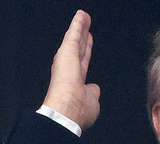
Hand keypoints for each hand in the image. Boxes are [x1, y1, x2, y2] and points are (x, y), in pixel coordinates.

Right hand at [42, 10, 100, 129]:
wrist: (66, 111)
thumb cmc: (76, 111)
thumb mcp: (91, 103)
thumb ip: (92, 93)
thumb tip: (94, 89)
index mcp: (75, 83)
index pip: (82, 64)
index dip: (86, 54)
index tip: (88, 46)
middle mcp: (71, 70)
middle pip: (79, 49)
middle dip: (83, 38)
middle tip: (85, 26)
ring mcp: (68, 60)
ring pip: (76, 40)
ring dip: (80, 27)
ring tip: (84, 16)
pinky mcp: (67, 52)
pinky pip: (74, 35)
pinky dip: (78, 25)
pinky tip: (82, 15)